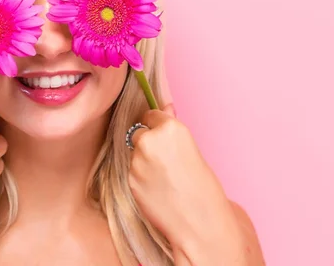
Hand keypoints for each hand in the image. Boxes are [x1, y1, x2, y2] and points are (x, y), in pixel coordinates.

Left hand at [128, 106, 242, 264]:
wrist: (200, 223)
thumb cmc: (204, 188)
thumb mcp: (192, 152)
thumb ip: (172, 132)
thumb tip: (164, 110)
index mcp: (171, 129)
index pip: (151, 115)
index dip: (157, 126)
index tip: (161, 135)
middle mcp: (150, 140)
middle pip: (139, 133)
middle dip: (147, 143)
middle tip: (164, 161)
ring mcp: (137, 160)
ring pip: (135, 154)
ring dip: (143, 161)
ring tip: (164, 179)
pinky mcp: (130, 179)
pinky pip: (133, 172)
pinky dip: (141, 178)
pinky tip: (158, 190)